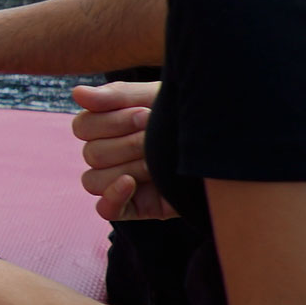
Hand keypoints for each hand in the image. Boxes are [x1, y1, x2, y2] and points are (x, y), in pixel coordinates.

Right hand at [72, 81, 175, 220]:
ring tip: (157, 160)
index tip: (146, 113)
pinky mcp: (138, 206)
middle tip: (156, 134)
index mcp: (108, 128)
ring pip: (94, 180)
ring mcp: (122, 182)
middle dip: (127, 142)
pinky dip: (112, 196)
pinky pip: (106, 210)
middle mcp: (110, 155)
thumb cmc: (188, 116)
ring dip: (128, 166)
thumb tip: (76, 94)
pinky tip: (131, 182)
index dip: (111, 122)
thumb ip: (115, 96)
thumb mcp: (154, 97)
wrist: (229, 143)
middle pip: (91, 153)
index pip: (83, 128)